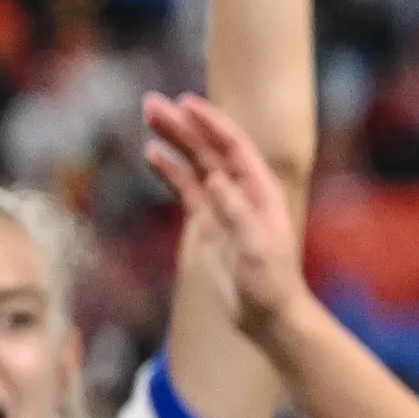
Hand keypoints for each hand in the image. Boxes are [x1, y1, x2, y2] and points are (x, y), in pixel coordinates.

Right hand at [140, 91, 309, 343]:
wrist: (266, 314)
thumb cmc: (270, 283)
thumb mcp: (257, 249)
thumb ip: (238, 213)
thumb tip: (216, 179)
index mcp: (260, 191)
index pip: (234, 146)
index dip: (211, 122)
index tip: (185, 102)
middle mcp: (242, 192)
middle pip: (209, 149)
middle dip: (183, 125)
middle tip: (151, 103)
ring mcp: (222, 206)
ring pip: (195, 164)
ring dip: (174, 141)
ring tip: (148, 117)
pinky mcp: (207, 223)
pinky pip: (186, 190)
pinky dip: (170, 172)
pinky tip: (152, 154)